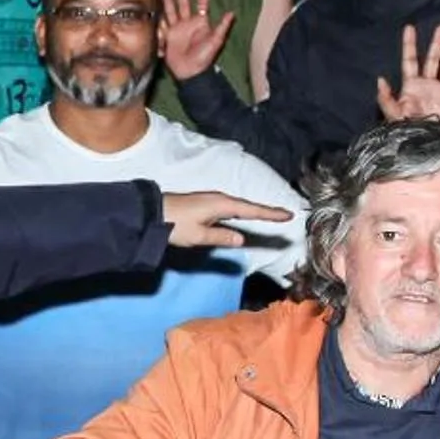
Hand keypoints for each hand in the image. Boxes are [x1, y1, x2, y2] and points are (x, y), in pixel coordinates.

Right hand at [159, 0, 235, 81]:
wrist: (190, 71)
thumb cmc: (204, 57)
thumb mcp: (216, 41)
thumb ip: (222, 27)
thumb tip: (232, 13)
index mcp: (200, 23)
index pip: (201, 3)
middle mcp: (188, 23)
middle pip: (184, 3)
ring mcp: (177, 28)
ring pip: (171, 9)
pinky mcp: (168, 34)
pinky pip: (163, 21)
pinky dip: (158, 13)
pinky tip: (154, 3)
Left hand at [161, 190, 294, 247]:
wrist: (151, 213)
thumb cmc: (175, 224)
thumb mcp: (199, 236)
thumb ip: (221, 237)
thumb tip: (242, 239)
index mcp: (222, 205)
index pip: (252, 210)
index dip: (270, 214)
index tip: (288, 215)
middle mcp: (220, 199)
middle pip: (249, 206)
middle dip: (267, 211)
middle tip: (285, 216)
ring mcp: (213, 200)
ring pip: (240, 207)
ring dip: (255, 211)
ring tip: (271, 216)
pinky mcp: (206, 204)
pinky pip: (231, 208)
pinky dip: (243, 212)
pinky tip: (244, 216)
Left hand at [376, 24, 439, 127]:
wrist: (427, 147)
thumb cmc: (408, 131)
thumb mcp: (394, 115)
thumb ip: (387, 99)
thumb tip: (380, 79)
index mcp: (412, 86)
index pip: (410, 61)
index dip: (409, 45)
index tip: (410, 28)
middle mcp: (428, 86)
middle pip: (433, 60)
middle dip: (438, 44)